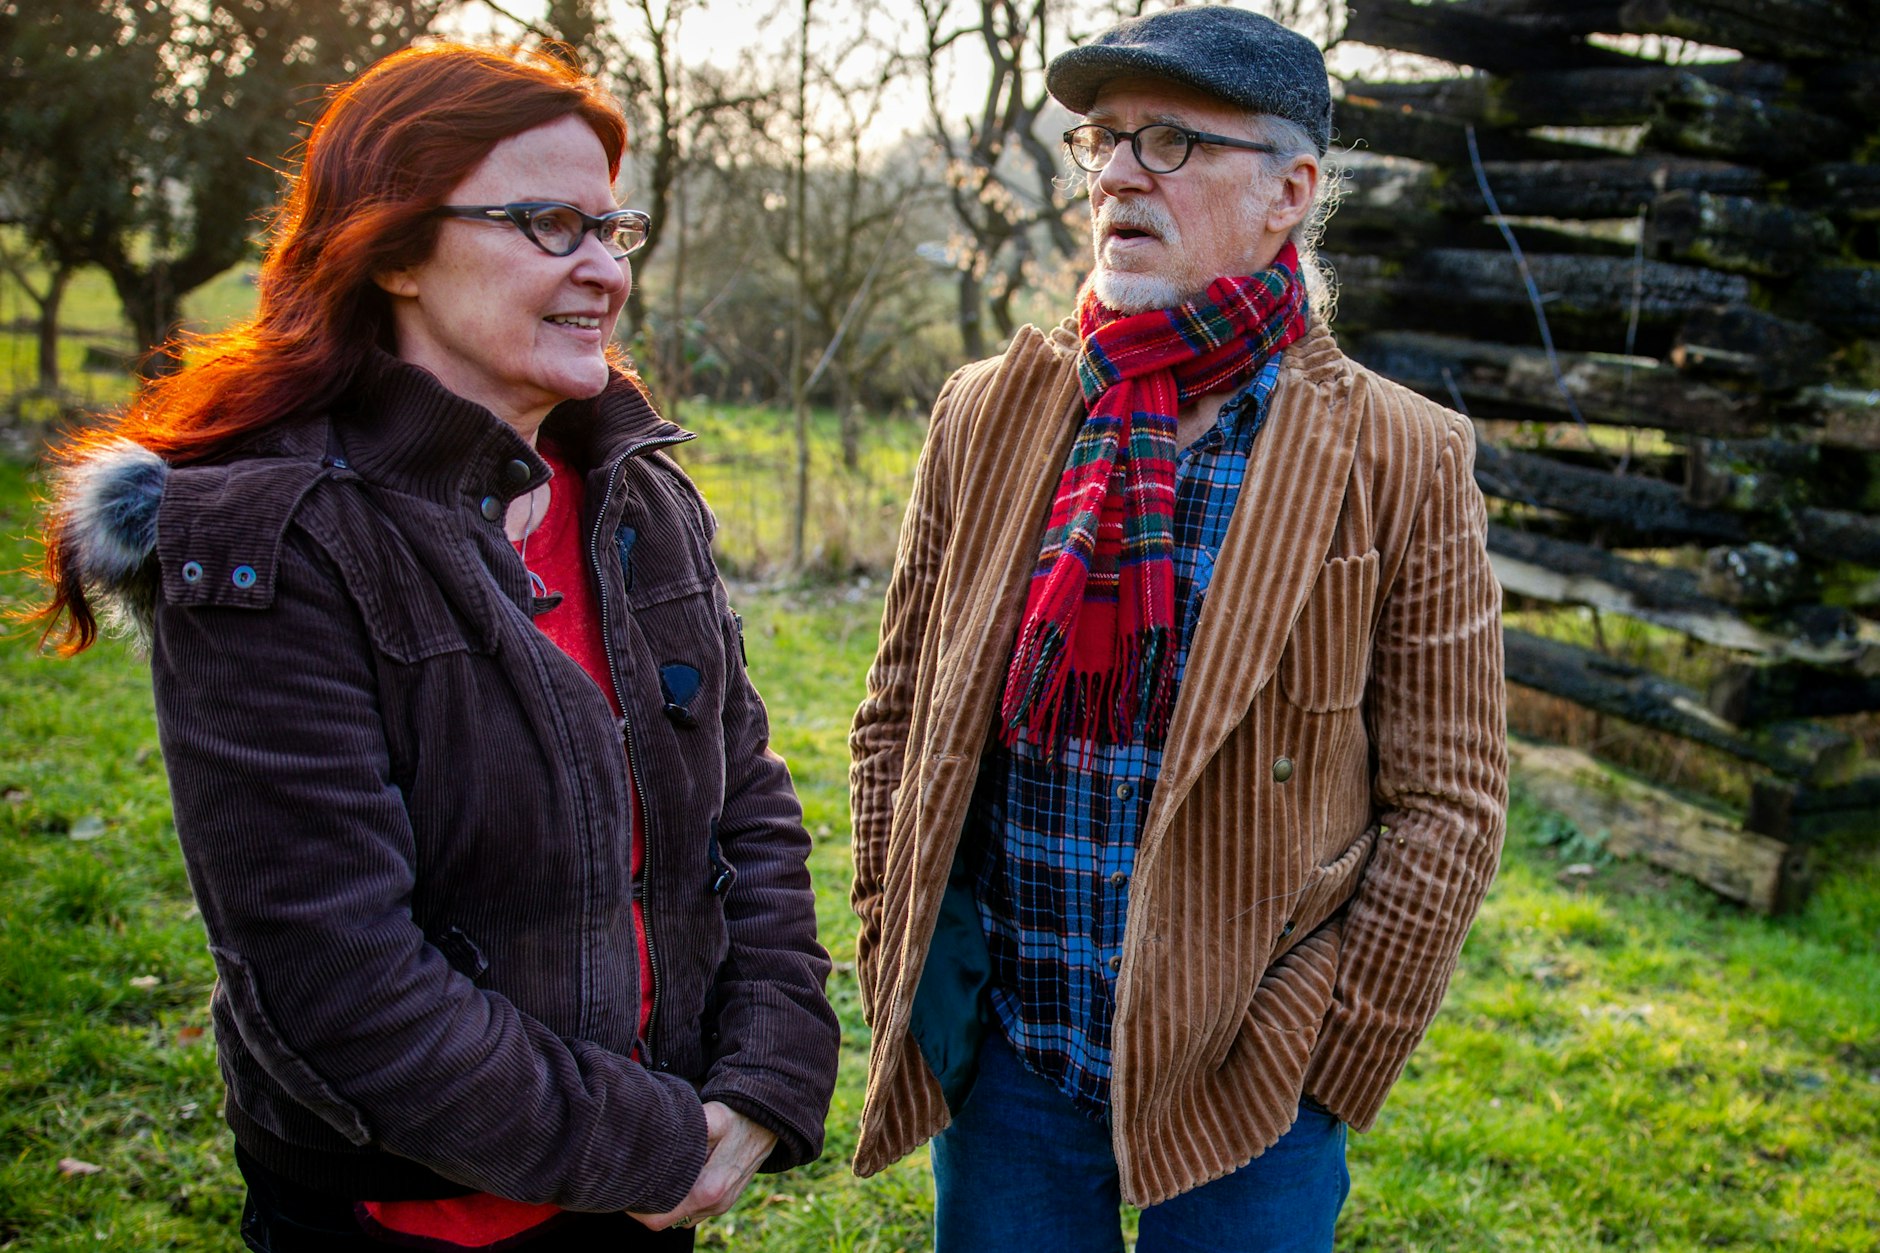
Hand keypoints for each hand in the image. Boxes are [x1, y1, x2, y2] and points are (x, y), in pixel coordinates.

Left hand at [629, 1101, 777, 1230]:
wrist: (770, 1123)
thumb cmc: (739, 1118)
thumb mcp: (714, 1117)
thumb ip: (690, 1130)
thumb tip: (660, 1137)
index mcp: (708, 1189)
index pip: (659, 1219)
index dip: (637, 1208)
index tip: (626, 1186)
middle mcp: (715, 1205)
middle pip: (666, 1221)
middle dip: (647, 1204)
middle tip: (635, 1178)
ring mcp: (719, 1207)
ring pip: (678, 1218)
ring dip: (664, 1203)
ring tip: (654, 1176)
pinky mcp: (722, 1203)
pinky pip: (691, 1212)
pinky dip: (678, 1201)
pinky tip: (675, 1178)